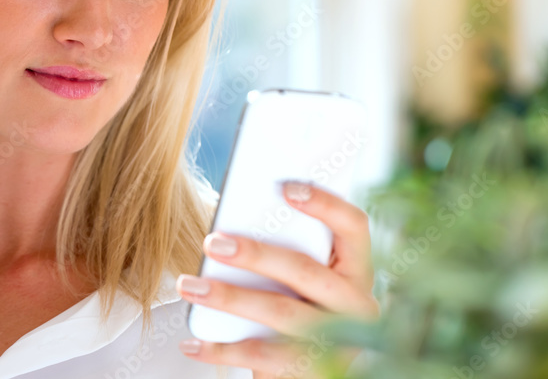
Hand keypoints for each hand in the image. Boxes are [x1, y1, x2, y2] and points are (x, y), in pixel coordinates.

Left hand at [176, 181, 377, 377]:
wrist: (314, 373)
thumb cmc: (302, 307)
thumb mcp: (306, 279)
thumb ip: (289, 249)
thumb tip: (236, 223)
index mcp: (357, 269)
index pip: (354, 226)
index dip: (325, 203)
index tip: (285, 186)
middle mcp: (356, 304)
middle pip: (305, 271)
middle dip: (255, 255)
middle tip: (213, 242)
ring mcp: (337, 340)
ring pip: (280, 314)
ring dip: (229, 298)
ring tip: (189, 285)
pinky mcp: (311, 371)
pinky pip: (261, 357)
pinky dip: (221, 349)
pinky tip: (192, 341)